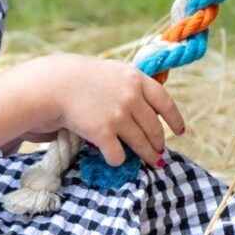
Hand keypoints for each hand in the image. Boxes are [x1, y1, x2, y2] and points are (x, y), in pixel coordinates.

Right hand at [15, 55, 184, 167]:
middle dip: (159, 143)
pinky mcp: (103, 133)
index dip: (175, 119)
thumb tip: (147, 104)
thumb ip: (131, 84)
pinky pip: (119, 155)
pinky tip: (116, 160)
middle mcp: (132, 97)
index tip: (180, 131)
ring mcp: (119, 115)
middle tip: (160, 152)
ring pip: (142, 144)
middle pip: (154, 127)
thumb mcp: (112, 72)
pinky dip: (119, 160)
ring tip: (151, 162)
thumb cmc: (80, 77)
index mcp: (136, 79)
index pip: (165, 102)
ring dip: (148, 156)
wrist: (54, 84)